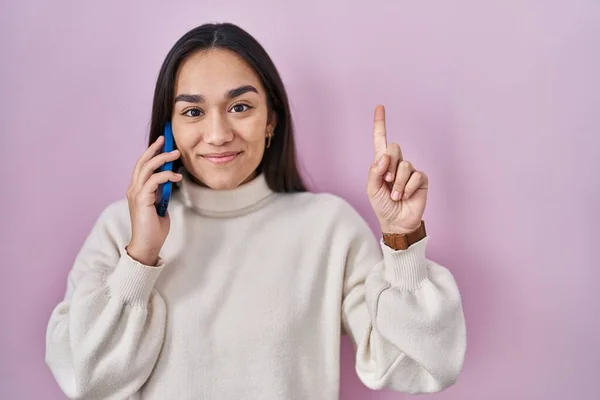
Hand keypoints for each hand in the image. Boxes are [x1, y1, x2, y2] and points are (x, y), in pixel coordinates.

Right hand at [126, 135, 181, 265]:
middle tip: (166, 140)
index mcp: (137, 190)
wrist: (147, 245)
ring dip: (162, 159)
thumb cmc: (154, 228)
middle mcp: (133, 189)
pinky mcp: (141, 200)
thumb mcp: (160, 205)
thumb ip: (161, 193)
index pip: (142, 166)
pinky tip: (177, 177)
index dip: (151, 153)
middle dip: (155, 149)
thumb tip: (169, 182)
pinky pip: (154, 181)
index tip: (162, 143)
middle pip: (142, 162)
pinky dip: (166, 176)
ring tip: (176, 154)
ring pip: (147, 168)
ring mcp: (136, 194)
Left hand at [367, 105, 428, 234]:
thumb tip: (384, 157)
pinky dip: (408, 187)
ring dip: (397, 183)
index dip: (380, 124)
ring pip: (404, 164)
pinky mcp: (421, 179)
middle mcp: (396, 163)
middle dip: (388, 165)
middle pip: (394, 147)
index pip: (380, 140)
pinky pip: (415, 176)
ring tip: (395, 195)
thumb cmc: (382, 205)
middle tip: (387, 181)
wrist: (396, 222)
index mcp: (382, 163)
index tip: (380, 107)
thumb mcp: (372, 189)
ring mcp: (410, 170)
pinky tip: (405, 196)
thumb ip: (374, 171)